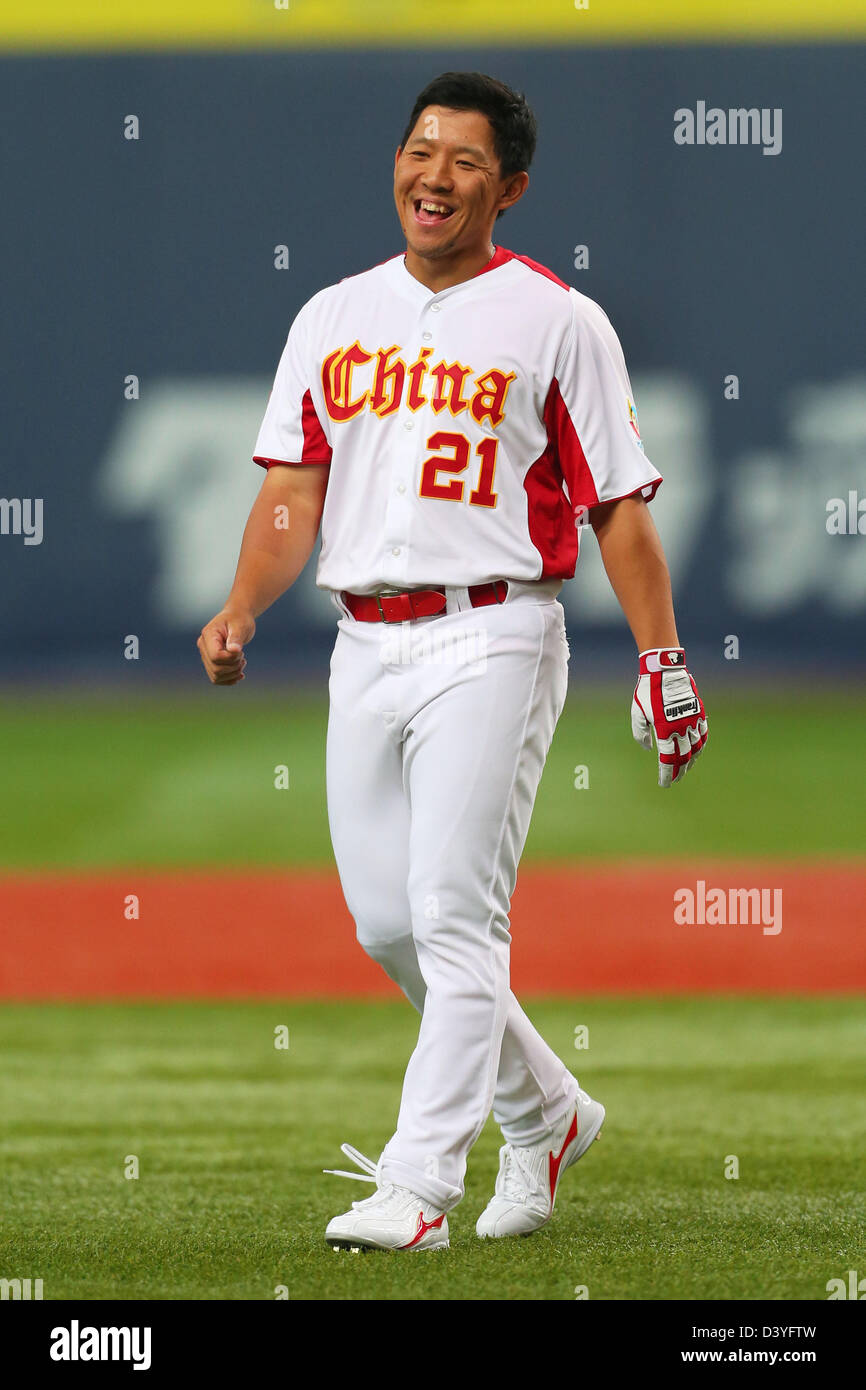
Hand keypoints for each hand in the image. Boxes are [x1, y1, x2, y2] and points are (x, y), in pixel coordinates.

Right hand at [197, 608, 255, 685]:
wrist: (237, 619)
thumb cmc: (239, 620)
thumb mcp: (240, 626)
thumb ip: (236, 638)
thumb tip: (234, 650)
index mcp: (208, 635)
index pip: (216, 656)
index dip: (231, 658)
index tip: (240, 651)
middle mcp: (203, 646)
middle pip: (216, 668)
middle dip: (233, 667)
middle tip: (243, 657)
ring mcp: (206, 656)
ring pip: (216, 676)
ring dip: (232, 674)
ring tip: (242, 662)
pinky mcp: (211, 663)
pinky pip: (217, 679)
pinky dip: (229, 680)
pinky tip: (240, 674)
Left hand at [631, 648, 707, 786]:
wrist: (664, 670)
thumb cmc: (647, 692)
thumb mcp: (637, 713)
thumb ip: (640, 733)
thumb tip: (648, 748)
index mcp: (664, 730)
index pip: (668, 759)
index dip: (667, 774)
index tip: (665, 784)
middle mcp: (681, 728)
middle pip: (683, 757)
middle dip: (679, 771)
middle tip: (675, 779)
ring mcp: (692, 720)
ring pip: (696, 748)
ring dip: (691, 760)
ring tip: (685, 769)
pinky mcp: (699, 712)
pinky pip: (703, 734)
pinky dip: (701, 745)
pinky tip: (697, 751)